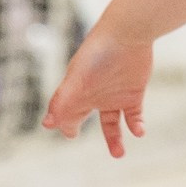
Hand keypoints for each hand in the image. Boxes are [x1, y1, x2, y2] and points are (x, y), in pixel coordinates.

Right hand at [45, 22, 153, 153]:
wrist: (128, 32)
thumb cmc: (98, 52)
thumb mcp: (77, 79)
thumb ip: (63, 101)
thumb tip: (47, 125)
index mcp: (78, 91)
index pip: (66, 112)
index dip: (64, 124)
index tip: (68, 134)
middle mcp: (94, 95)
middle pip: (83, 117)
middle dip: (75, 128)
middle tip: (73, 137)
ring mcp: (114, 95)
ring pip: (112, 124)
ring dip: (115, 140)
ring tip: (118, 154)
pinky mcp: (134, 94)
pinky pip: (134, 117)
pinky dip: (136, 127)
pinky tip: (138, 132)